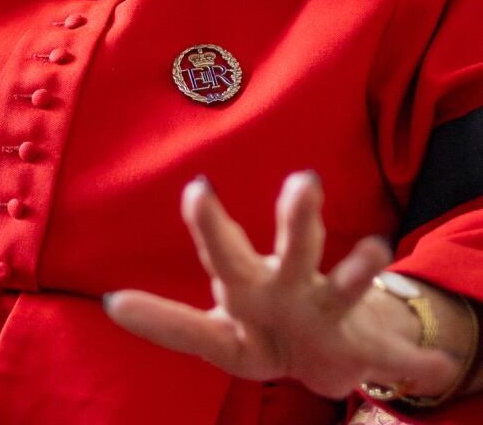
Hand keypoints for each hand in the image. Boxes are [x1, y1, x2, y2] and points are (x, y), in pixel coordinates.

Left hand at [105, 174, 457, 400]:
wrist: (322, 350)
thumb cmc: (260, 326)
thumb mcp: (214, 333)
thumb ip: (167, 322)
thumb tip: (110, 301)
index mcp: (246, 285)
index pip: (223, 250)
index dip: (210, 225)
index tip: (197, 188)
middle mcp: (289, 285)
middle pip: (292, 248)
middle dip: (298, 217)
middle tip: (305, 181)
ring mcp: (328, 309)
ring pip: (345, 282)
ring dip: (361, 268)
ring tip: (377, 250)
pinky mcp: (360, 342)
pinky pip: (391, 354)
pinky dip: (413, 359)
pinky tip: (433, 360)